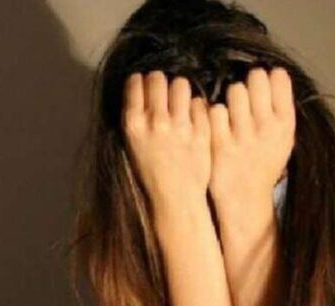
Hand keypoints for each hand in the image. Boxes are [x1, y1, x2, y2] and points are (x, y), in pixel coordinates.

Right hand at [121, 70, 210, 214]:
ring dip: (180, 89)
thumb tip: (142, 89)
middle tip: (163, 91)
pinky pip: (200, 102)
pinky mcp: (201, 131)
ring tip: (181, 101)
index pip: (135, 82)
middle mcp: (155, 121)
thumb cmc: (151, 173)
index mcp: (133, 124)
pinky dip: (197, 107)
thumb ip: (137, 117)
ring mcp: (180, 125)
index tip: (144, 85)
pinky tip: (194, 117)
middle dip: (160, 81)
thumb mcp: (133, 144)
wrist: (175, 198)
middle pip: (157, 78)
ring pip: (181, 84)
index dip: (140, 81)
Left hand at [208, 67, 295, 203]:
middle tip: (243, 94)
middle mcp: (267, 128)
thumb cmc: (262, 165)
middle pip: (255, 78)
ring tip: (230, 110)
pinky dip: (212, 113)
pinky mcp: (219, 144)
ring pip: (235, 91)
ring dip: (229, 96)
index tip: (261, 82)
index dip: (267, 75)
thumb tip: (273, 73)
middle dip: (247, 81)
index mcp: (285, 124)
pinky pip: (214, 110)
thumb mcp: (283, 140)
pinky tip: (215, 123)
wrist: (244, 200)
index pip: (279, 78)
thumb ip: (279, 111)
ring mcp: (243, 136)